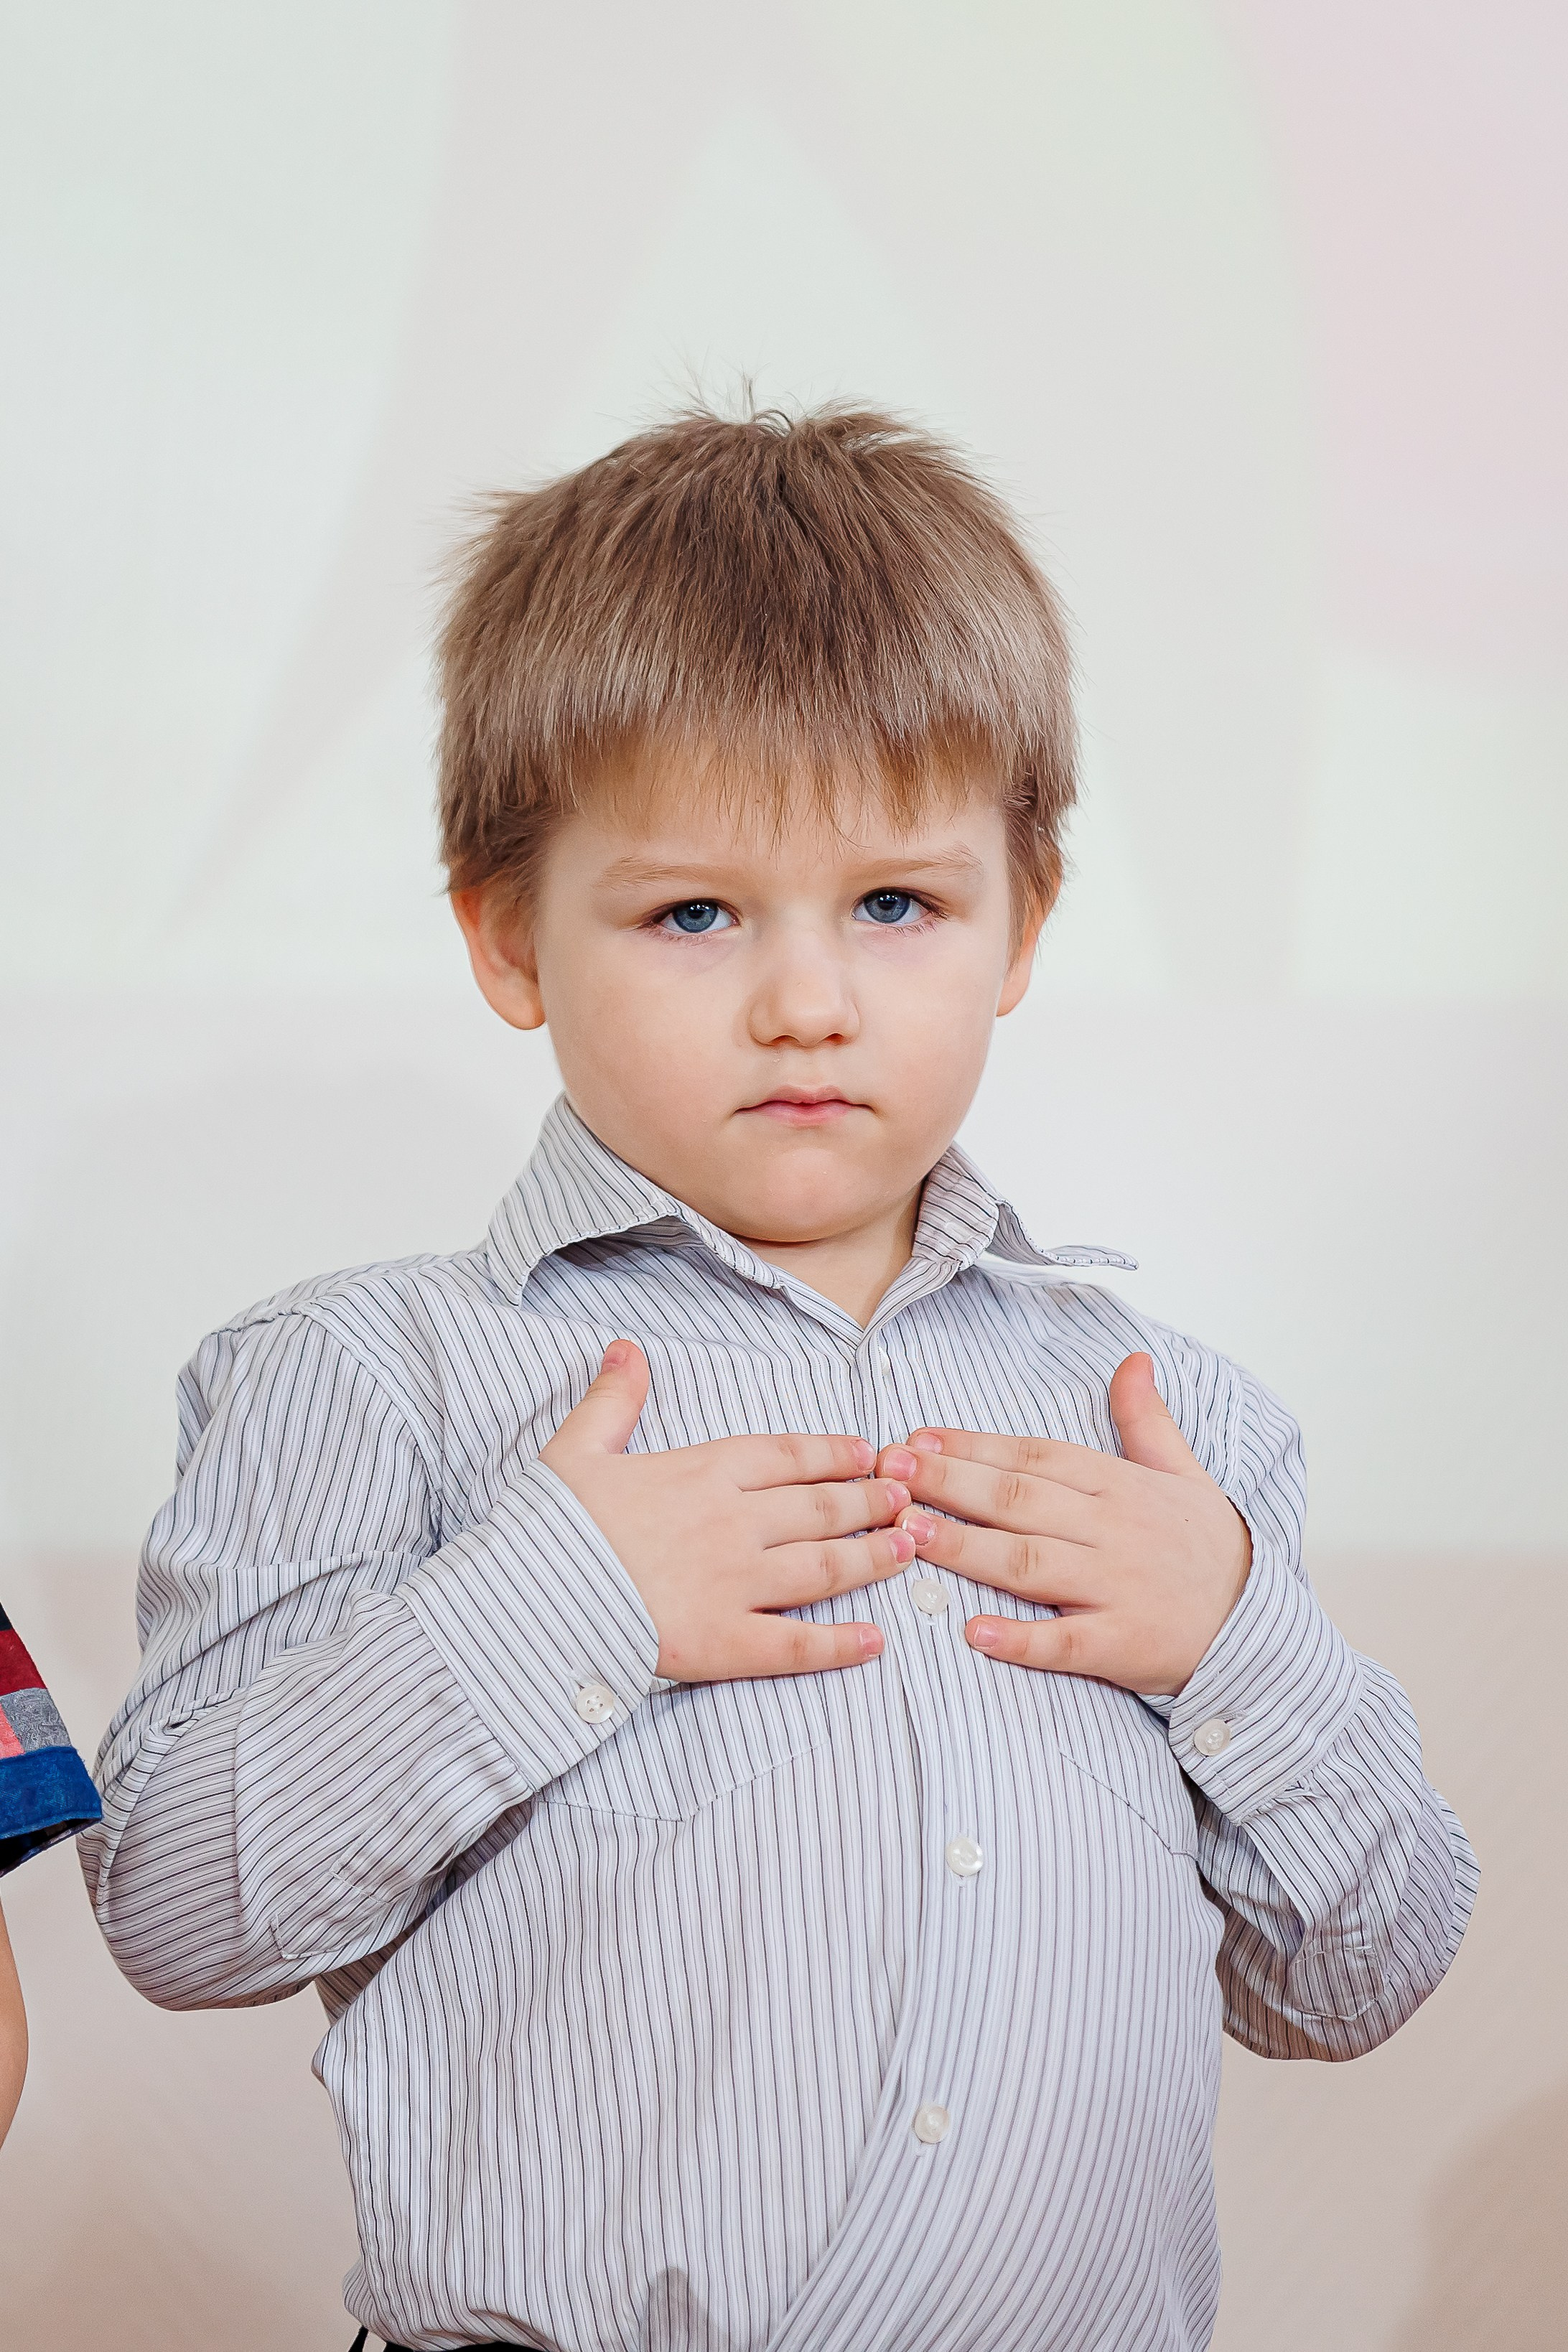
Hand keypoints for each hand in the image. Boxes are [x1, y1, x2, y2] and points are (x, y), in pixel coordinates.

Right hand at [542, 1341, 914, 1681]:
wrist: (529, 1597)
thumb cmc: (550, 1525)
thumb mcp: (575, 1449)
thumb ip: (612, 1399)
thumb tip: (626, 1348)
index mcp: (701, 1472)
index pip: (785, 1456)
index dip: (831, 1454)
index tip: (865, 1453)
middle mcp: (732, 1523)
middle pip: (819, 1508)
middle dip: (868, 1501)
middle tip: (905, 1498)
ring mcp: (734, 1584)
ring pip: (824, 1567)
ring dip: (872, 1558)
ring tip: (908, 1549)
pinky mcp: (725, 1643)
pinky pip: (798, 1644)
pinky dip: (841, 1644)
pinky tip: (876, 1641)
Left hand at [875, 1353, 1250, 1694]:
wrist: (1258, 1626)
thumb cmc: (1208, 1549)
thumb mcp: (1183, 1473)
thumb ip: (1147, 1419)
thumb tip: (1134, 1360)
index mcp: (1120, 1486)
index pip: (1035, 1457)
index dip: (973, 1447)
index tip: (917, 1439)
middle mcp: (1113, 1531)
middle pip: (1019, 1501)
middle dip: (950, 1484)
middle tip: (890, 1473)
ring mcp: (1117, 1588)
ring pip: (1030, 1564)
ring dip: (966, 1549)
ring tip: (910, 1534)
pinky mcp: (1122, 1645)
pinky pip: (1065, 1642)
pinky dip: (1021, 1639)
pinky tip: (974, 1633)